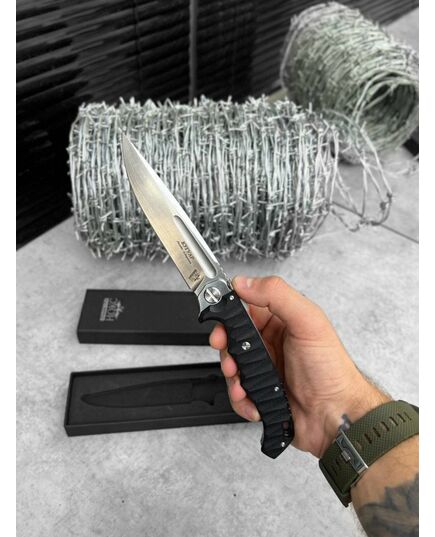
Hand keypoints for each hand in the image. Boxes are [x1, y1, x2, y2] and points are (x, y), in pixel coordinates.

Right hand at [210, 276, 389, 457]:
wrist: (337, 417)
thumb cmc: (332, 370)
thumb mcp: (308, 322)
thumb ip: (277, 295)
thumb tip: (245, 283)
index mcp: (282, 320)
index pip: (246, 306)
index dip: (228, 312)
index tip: (220, 320)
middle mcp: (272, 342)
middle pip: (233, 338)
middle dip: (226, 349)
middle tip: (231, 357)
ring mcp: (267, 368)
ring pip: (233, 366)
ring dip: (232, 376)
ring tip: (243, 383)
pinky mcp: (262, 391)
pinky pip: (238, 392)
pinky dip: (240, 398)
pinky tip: (253, 399)